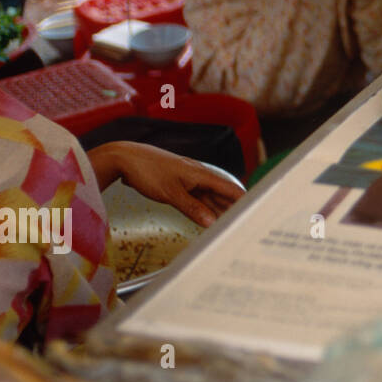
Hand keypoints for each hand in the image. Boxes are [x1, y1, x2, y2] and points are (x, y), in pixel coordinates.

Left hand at [90, 142, 243, 226]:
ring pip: (209, 197)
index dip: (243, 199)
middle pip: (221, 194)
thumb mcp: (171, 193)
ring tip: (229, 223)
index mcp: (200, 174)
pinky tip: (207, 216)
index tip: (256, 210)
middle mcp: (198, 176)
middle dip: (233, 207)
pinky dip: (204, 208)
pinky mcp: (178, 185)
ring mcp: (188, 180)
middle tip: (244, 223)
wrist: (126, 158)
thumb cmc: (148, 171)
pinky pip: (197, 198)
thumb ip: (192, 208)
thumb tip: (211, 222)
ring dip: (218, 209)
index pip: (228, 188)